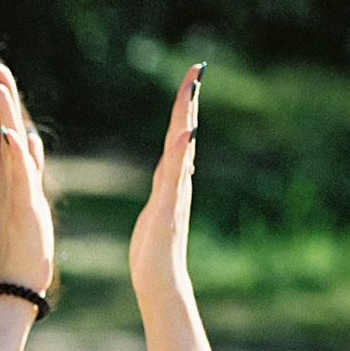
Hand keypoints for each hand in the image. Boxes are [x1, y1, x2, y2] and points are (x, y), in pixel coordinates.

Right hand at [0, 61, 55, 293]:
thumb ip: (29, 171)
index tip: (1, 76)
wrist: (19, 283)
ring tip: (1, 86)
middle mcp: (14, 181)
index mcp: (18, 179)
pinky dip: (16, 154)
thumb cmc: (27, 248)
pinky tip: (12, 132)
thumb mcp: (30, 202)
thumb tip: (30, 138)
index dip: (6, 104)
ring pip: (10, 147)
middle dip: (3, 99)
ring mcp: (17, 193)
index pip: (11, 133)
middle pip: (6, 130)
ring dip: (5, 116)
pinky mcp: (24, 208)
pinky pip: (19, 176)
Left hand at [129, 62, 203, 298]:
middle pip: (183, 133)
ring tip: (191, 89)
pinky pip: (175, 176)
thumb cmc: (153, 250)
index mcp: (170, 180)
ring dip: (186, 118)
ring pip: (180, 148)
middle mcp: (177, 182)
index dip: (182, 108)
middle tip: (196, 69)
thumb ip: (167, 186)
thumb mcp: (157, 208)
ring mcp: (174, 194)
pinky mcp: (168, 209)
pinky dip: (181, 154)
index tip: (189, 78)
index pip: (177, 135)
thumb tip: (180, 164)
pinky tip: (187, 134)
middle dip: (188, 101)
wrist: (159, 280)